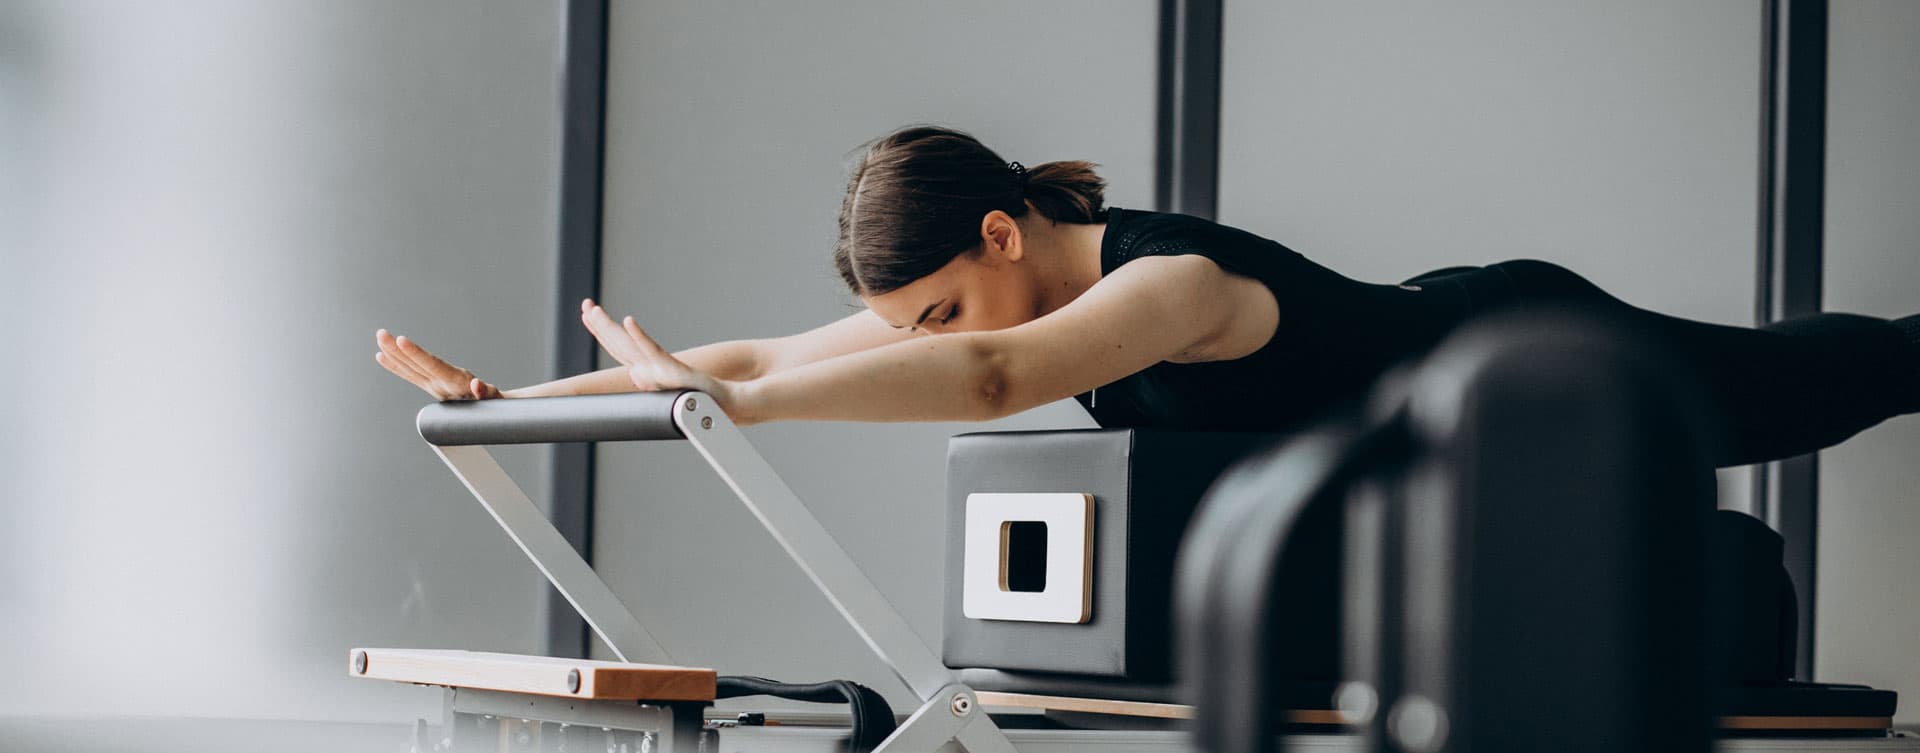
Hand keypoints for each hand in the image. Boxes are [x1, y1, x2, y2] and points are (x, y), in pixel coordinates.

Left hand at [374, 329, 502, 400]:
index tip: (401, 340)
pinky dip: (395, 365)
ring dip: (393, 353)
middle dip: (396, 350)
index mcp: (453, 385)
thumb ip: (485, 392)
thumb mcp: (493, 399)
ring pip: (409, 369)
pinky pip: (409, 375)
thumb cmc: (493, 404)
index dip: (416, 354)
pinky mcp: (431, 386)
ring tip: (379, 338)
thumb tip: (476, 385)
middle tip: (381, 334)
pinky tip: (382, 356)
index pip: (431, 366)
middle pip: (415, 366)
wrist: (487, 416)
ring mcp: (433, 386)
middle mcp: (439, 386)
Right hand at [579, 298, 740, 415]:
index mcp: (647, 374)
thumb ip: (653, 377)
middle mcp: (650, 374)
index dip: (602, 331)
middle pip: (618, 346)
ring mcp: (660, 374)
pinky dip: (640, 337)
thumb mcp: (672, 383)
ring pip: (628, 348)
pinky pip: (654, 353)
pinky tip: (629, 321)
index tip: (588, 313)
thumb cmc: (704, 398)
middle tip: (585, 304)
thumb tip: (636, 374)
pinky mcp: (675, 373)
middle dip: (599, 326)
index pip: (618, 348)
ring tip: (594, 310)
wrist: (728, 408)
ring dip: (609, 329)